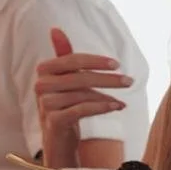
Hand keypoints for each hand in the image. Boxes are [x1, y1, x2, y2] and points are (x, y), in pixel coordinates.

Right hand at [34, 28, 131, 169]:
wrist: (58, 140)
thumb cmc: (64, 106)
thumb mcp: (65, 80)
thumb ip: (64, 56)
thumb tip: (56, 29)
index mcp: (44, 71)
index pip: (72, 59)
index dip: (95, 61)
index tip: (116, 64)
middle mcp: (41, 86)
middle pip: (79, 77)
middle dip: (107, 79)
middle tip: (129, 81)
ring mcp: (45, 104)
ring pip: (82, 94)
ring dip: (107, 97)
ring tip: (123, 101)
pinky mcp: (53, 121)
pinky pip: (81, 109)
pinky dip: (101, 107)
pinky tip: (116, 107)